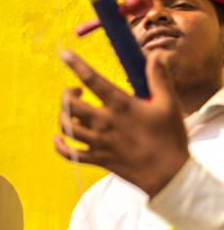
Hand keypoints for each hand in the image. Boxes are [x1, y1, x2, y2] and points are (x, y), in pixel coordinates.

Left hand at [54, 50, 189, 196]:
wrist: (168, 174)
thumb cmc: (169, 138)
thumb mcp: (168, 104)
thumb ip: (159, 78)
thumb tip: (156, 54)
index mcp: (121, 106)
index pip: (93, 80)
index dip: (77, 65)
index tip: (65, 55)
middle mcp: (105, 123)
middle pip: (70, 105)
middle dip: (67, 95)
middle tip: (75, 92)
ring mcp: (98, 142)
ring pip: (66, 127)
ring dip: (63, 117)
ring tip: (71, 112)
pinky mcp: (97, 159)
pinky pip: (69, 153)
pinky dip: (60, 146)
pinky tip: (59, 138)